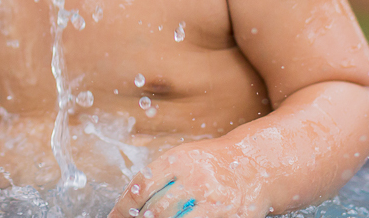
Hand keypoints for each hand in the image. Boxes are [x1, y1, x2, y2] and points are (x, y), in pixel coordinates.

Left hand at [108, 143, 266, 217]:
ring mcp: (212, 198)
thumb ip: (160, 176)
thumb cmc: (210, 163)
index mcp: (179, 159)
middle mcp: (195, 177)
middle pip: (157, 209)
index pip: (142, 185)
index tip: (114, 217)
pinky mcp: (226, 215)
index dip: (124, 206)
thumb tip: (130, 201)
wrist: (254, 165)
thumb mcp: (184, 158)